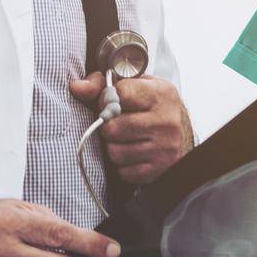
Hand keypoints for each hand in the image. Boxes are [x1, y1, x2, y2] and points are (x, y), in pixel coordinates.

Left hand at [70, 72, 194, 184]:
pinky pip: (124, 171)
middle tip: (117, 124)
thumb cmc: (149, 107)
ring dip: (114, 147)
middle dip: (108, 127)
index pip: (120, 94)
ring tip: (125, 139)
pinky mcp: (160, 168)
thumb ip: (101, 85)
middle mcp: (167, 121)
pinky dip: (123, 164)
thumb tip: (76, 87)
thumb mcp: (133, 88)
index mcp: (162, 94)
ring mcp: (165, 147)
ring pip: (115, 152)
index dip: (106, 98)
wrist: (180, 134)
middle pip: (112, 127)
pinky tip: (133, 154)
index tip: (110, 102)